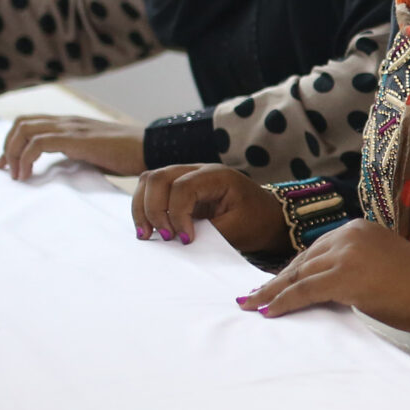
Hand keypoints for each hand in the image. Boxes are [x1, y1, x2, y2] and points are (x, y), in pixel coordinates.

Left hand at [0, 115, 144, 179]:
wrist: (152, 149)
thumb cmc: (130, 156)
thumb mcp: (96, 155)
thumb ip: (77, 156)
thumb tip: (61, 172)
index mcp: (71, 124)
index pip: (31, 123)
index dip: (13, 143)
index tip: (8, 165)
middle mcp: (67, 121)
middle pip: (21, 123)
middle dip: (7, 148)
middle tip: (6, 171)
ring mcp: (71, 128)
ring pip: (24, 130)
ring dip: (13, 153)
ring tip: (17, 176)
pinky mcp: (76, 138)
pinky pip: (38, 143)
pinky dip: (26, 159)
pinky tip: (28, 176)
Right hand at [131, 163, 285, 254]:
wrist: (266, 217)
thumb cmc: (256, 222)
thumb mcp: (238, 230)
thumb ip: (208, 233)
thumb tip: (177, 240)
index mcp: (217, 175)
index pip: (182, 187)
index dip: (177, 215)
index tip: (185, 240)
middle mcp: (198, 170)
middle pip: (158, 177)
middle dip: (152, 209)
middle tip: (162, 237)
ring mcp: (186, 175)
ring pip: (149, 180)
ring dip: (143, 208)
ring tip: (147, 235)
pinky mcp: (178, 187)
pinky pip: (151, 190)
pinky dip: (145, 208)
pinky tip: (149, 229)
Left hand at [237, 219, 409, 336]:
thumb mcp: (381, 267)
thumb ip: (352, 268)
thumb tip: (321, 288)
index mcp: (359, 229)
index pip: (315, 250)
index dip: (291, 270)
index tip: (272, 285)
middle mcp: (351, 234)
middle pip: (303, 260)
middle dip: (276, 281)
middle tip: (251, 296)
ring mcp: (347, 253)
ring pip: (299, 275)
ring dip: (271, 292)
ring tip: (251, 305)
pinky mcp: (345, 276)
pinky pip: (304, 291)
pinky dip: (283, 302)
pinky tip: (267, 311)